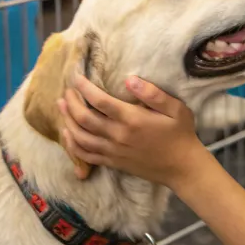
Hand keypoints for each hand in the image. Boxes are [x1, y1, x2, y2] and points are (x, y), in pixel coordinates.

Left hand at [57, 75, 207, 186]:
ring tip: (62, 106)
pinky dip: (72, 144)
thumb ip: (153, 94)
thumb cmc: (181, 134)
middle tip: (67, 90)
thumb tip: (130, 79)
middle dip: (72, 102)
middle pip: (84, 118)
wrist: (182, 167)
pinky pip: (86, 155)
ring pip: (80, 136)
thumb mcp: (176, 109)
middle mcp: (118, 135)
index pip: (100, 101)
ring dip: (67, 120)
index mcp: (132, 119)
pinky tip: (67, 134)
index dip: (85, 88)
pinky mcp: (113, 162)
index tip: (76, 77)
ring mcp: (113, 151)